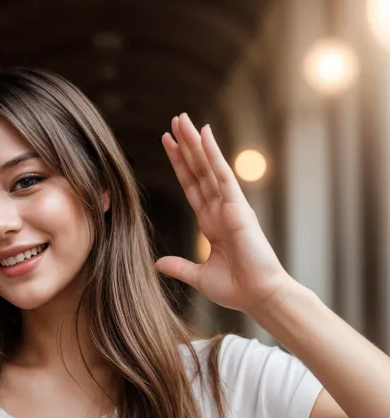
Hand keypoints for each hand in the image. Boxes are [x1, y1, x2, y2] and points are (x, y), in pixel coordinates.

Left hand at [155, 113, 292, 314]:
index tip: (169, 144)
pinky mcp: (238, 207)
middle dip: (185, 146)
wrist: (259, 297)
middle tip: (174, 121)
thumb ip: (179, 266)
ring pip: (207, 166)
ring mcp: (229, 205)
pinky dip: (213, 154)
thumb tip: (158, 263)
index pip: (191, 185)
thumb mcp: (199, 276)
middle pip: (197, 169)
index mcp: (211, 222)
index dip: (179, 164)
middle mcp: (220, 208)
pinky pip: (222, 175)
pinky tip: (204, 134)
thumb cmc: (237, 289)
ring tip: (182, 120)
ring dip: (194, 142)